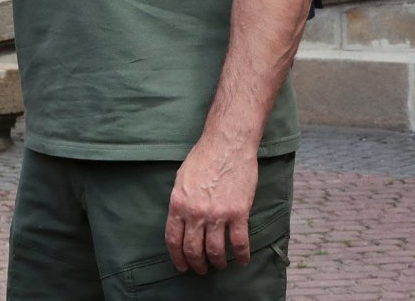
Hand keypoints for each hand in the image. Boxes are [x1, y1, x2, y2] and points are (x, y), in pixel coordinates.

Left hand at [164, 138, 257, 274]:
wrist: (227, 144)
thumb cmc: (204, 157)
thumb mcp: (181, 178)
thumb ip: (180, 202)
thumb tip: (180, 220)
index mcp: (178, 204)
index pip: (173, 239)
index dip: (177, 257)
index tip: (182, 266)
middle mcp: (195, 213)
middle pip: (193, 250)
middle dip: (197, 264)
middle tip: (201, 270)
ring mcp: (217, 214)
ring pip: (215, 251)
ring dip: (217, 263)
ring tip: (220, 265)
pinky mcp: (238, 213)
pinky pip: (239, 243)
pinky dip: (241, 256)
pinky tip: (242, 260)